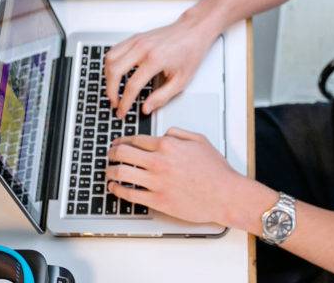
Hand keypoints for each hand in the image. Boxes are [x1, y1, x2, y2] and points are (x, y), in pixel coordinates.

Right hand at [104, 15, 216, 116]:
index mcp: (155, 60)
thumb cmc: (190, 52)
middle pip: (115, 71)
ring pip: (110, 58)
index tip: (123, 111)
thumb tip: (146, 108)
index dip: (125, 103)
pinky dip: (111, 63)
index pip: (132, 86)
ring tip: (113, 89)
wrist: (193, 30)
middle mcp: (143, 48)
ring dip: (108, 76)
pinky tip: (115, 73)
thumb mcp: (181, 81)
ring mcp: (137, 40)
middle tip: (115, 102)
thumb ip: (162, 97)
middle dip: (111, 91)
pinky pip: (114, 50)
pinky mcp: (135, 37)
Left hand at [105, 127, 246, 224]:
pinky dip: (117, 190)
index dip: (122, 140)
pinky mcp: (158, 200)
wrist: (225, 194)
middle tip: (109, 154)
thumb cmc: (216, 170)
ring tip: (108, 171)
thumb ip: (178, 133)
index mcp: (168, 145)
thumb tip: (164, 133)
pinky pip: (130, 194)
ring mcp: (157, 182)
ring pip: (122, 173)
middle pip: (123, 153)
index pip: (136, 139)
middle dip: (112, 153)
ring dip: (110, 170)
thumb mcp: (199, 140)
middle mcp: (159, 162)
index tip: (118, 143)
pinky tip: (114, 187)